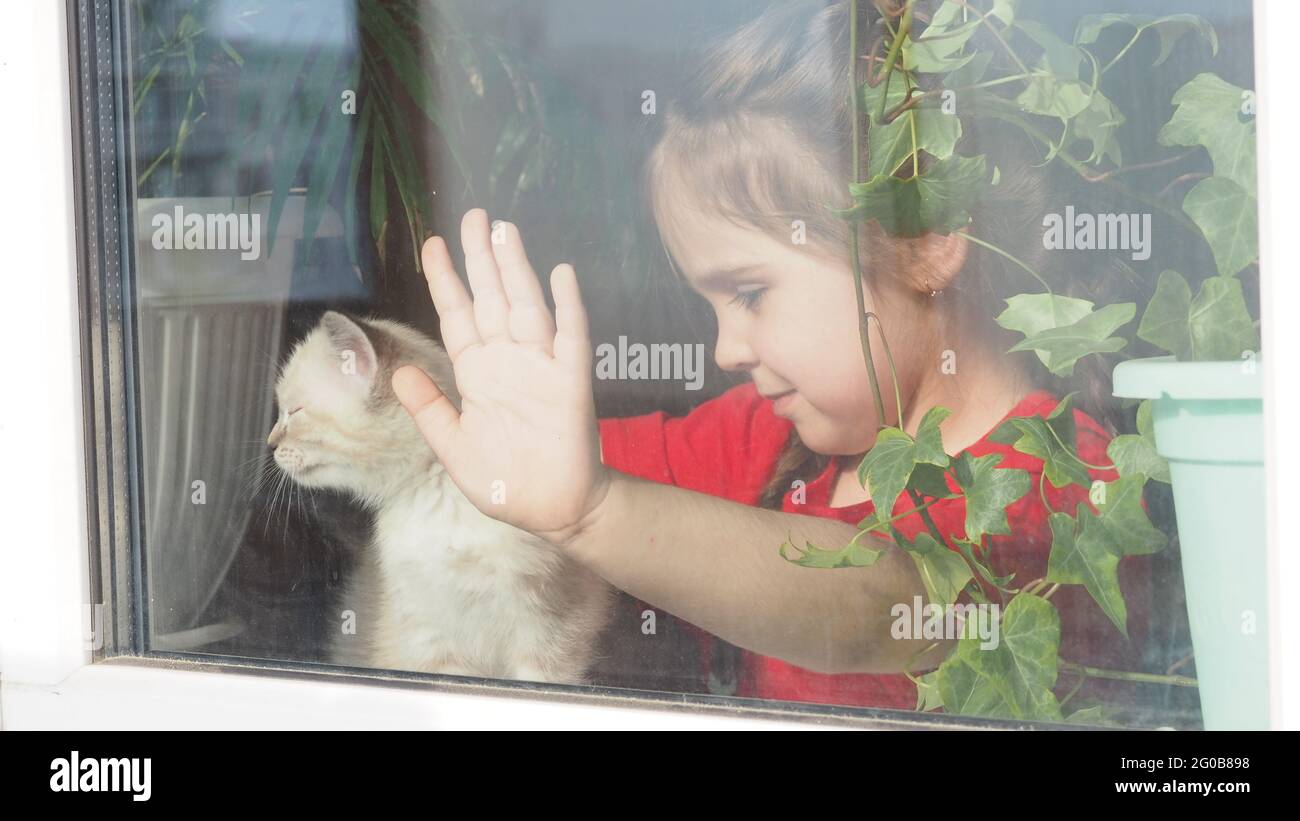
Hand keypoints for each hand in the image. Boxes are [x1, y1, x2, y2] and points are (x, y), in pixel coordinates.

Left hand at [393, 209, 609, 546]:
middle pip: (492, 299)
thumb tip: (399, 370)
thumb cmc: (503, 482)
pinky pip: (571, 338)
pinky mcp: (570, 383)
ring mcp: (541, 368)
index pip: (458, 316)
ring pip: (527, 307)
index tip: (432, 244)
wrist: (552, 510)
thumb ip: (429, 410)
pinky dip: (568, 306)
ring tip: (506, 232)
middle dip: (482, 258)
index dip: (445, 280)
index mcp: (477, 374)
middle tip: (475, 216)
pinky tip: (560, 275)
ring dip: (517, 270)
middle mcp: (508, 361)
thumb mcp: (453, 448)